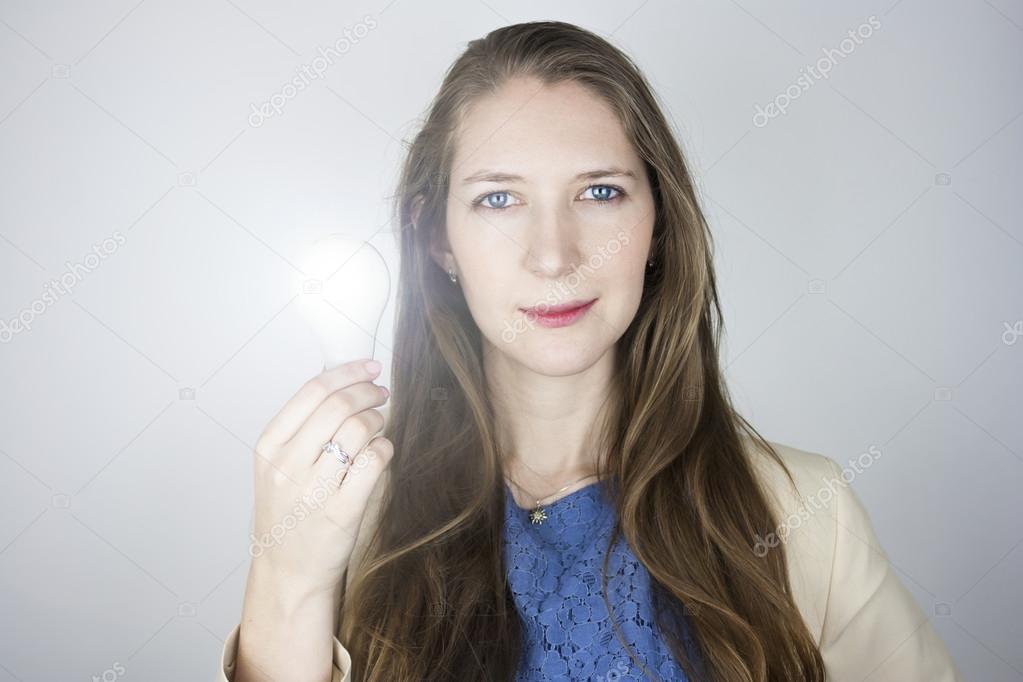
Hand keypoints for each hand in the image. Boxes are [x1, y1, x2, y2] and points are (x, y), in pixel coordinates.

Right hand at [248, 358, 392, 595]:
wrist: (287, 573)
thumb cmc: (287, 514)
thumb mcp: (277, 466)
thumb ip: (302, 426)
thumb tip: (341, 379)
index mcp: (268, 447)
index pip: (312, 390)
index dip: (348, 372)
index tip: (369, 367)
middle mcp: (287, 465)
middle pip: (339, 405)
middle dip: (369, 392)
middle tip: (381, 393)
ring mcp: (313, 489)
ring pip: (359, 429)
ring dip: (378, 419)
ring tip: (379, 425)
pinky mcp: (342, 511)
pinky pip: (375, 461)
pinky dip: (384, 448)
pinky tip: (380, 452)